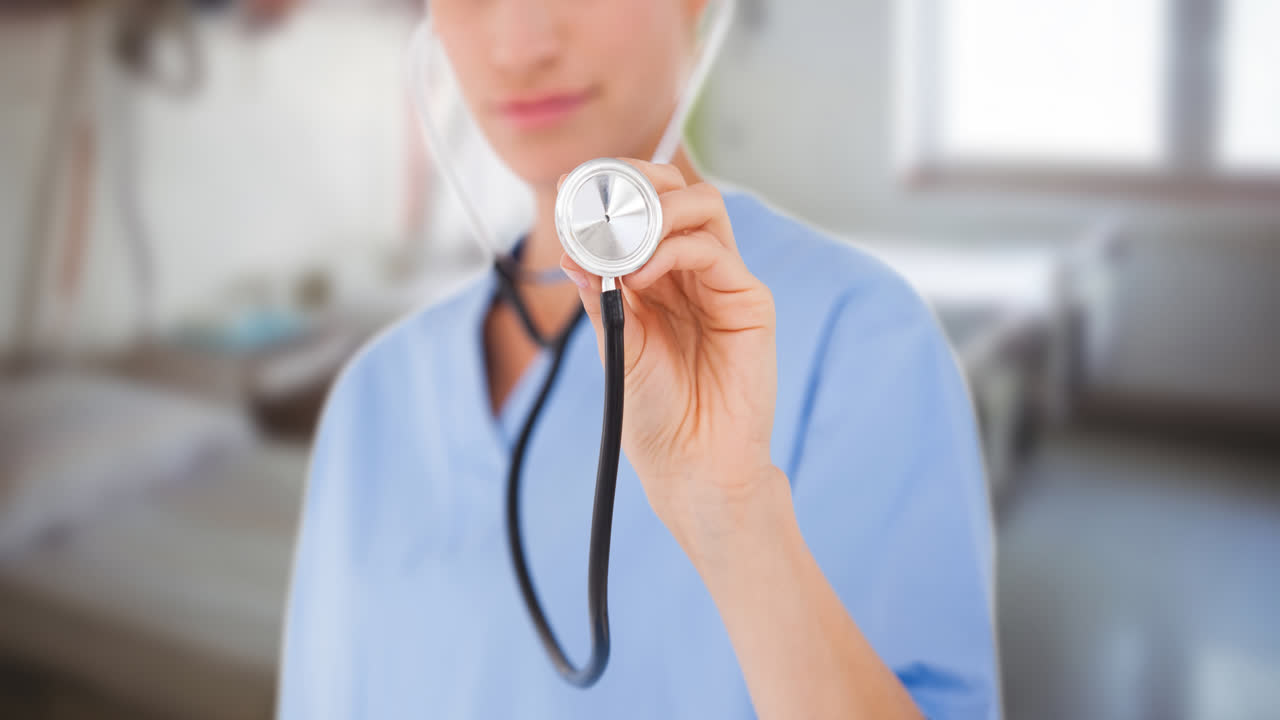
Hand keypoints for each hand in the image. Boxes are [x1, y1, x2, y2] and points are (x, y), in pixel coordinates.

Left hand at [560, 159, 783, 561]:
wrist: (691, 465)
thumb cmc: (654, 413)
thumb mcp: (614, 343)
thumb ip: (599, 294)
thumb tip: (571, 248)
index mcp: (659, 278)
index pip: (645, 209)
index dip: (614, 188)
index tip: (575, 187)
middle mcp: (694, 272)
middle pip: (680, 193)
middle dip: (639, 183)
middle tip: (601, 196)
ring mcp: (724, 283)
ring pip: (703, 209)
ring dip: (657, 210)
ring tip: (623, 239)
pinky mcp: (750, 302)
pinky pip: (714, 251)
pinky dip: (673, 250)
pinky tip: (642, 274)